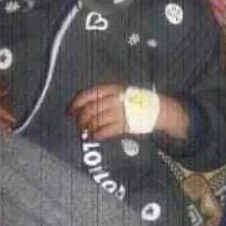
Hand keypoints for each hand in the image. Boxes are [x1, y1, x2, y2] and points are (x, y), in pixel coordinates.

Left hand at [68, 85, 189, 140]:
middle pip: (89, 110)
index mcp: (111, 88)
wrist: (157, 108)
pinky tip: (96, 136)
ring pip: (95, 121)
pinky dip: (97, 134)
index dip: (75, 103)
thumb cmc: (135, 100)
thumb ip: (102, 95)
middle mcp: (114, 99)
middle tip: (79, 125)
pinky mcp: (125, 124)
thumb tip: (81, 104)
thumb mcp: (119, 91)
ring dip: (88, 128)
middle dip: (80, 120)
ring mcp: (119, 112)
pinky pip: (105, 131)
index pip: (87, 94)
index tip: (69, 111)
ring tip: (87, 132)